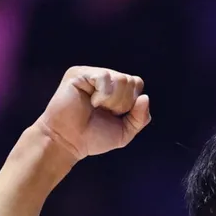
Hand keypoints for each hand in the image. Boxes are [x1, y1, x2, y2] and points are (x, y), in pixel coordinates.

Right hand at [35, 66, 150, 159]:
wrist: (69, 142)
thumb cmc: (93, 137)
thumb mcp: (125, 132)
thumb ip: (140, 117)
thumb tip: (145, 98)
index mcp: (116, 89)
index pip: (137, 84)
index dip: (132, 103)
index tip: (116, 115)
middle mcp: (105, 79)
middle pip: (131, 81)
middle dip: (122, 104)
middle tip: (104, 112)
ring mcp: (92, 74)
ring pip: (121, 79)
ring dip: (112, 100)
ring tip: (96, 107)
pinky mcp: (79, 74)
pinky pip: (104, 77)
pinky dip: (102, 95)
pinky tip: (91, 102)